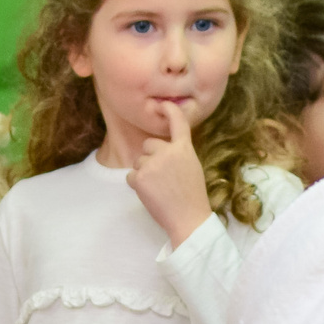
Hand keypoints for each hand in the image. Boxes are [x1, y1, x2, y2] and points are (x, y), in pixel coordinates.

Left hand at [127, 105, 212, 247]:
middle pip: (149, 145)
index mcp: (184, 148)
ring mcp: (153, 164)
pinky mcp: (141, 177)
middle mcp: (168, 152)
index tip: (162, 104)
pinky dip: (137, 185)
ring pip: (138, 161)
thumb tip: (162, 148)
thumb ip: (178, 153)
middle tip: (162, 177)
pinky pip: (131, 176)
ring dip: (144, 173)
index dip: (169, 111)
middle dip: (150, 157)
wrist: (188, 219)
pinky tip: (151, 194)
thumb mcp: (192, 167)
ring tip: (158, 189)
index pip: (177, 122)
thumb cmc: (192, 197)